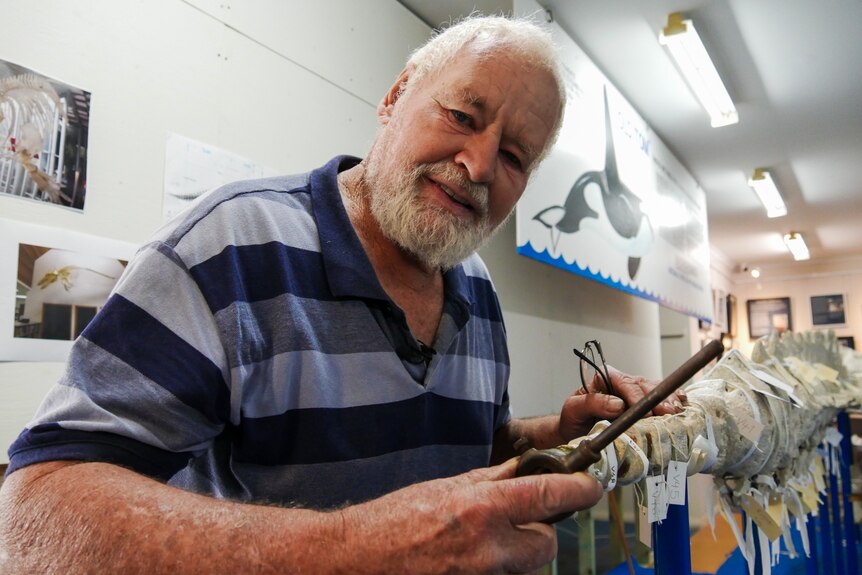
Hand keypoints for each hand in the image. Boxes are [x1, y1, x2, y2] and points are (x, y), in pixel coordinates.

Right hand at [339, 459, 602, 573]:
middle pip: (546, 544)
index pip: (547, 496)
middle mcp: (487, 547)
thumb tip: (523, 470)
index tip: (591, 486)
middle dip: (541, 531)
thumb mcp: (445, 488)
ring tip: (485, 541)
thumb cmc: (393, 521)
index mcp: (480, 508)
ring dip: (517, 553)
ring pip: (526, 567)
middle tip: (521, 520)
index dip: (579, 490)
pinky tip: (470, 557)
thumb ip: (489, 482)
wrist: (359, 560)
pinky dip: (497, 568)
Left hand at [558, 365, 685, 440]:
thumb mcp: (573, 409)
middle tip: (667, 413)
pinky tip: (682, 403)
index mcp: (603, 379)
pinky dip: (673, 398)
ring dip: (667, 400)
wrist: (577, 433)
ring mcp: (634, 392)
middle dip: (657, 399)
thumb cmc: (573, 420)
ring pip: (655, 389)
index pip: (623, 381)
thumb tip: (617, 404)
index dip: (635, 396)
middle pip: (643, 385)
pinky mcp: (644, 402)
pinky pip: (661, 396)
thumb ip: (591, 403)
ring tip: (675, 411)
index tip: (644, 411)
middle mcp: (621, 383)